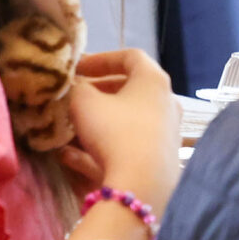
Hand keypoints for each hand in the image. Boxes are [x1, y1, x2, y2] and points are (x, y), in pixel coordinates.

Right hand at [64, 49, 180, 209]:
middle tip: (76, 94)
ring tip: (72, 123)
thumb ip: (77, 88)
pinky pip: (129, 141)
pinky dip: (104, 142)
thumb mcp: (85, 103)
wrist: (143, 182)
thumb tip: (76, 85)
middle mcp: (167, 101)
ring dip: (101, 117)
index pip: (130, 56)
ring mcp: (167, 130)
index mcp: (154, 80)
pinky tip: (71, 156)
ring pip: (129, 117)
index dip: (101, 58)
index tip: (77, 68)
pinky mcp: (162, 155)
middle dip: (100, 89)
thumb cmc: (115, 131)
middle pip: (132, 87)